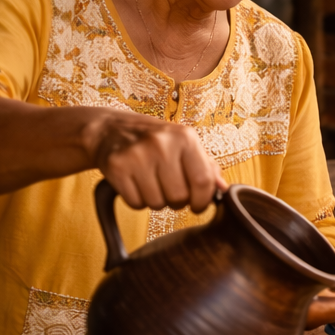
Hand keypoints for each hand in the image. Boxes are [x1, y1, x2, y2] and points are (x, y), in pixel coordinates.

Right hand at [83, 107, 226, 211]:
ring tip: (153, 184)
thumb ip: (206, 166)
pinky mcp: (116, 167)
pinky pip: (135, 203)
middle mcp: (161, 144)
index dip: (203, 200)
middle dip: (178, 201)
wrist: (111, 129)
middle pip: (179, 197)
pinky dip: (138, 201)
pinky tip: (136, 184)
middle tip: (170, 190)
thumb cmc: (155, 140)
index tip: (198, 205)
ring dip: (157, 201)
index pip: (203, 181)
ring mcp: (136, 155)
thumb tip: (223, 189)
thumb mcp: (185, 144)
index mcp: (185, 137)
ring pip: (157, 203)